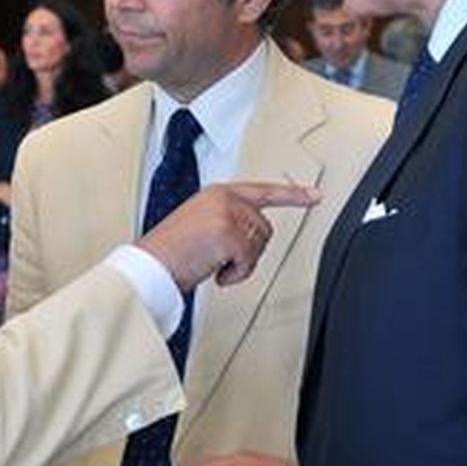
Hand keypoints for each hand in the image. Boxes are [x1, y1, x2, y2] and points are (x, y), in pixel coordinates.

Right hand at [139, 182, 319, 290]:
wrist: (151, 266)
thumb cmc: (171, 254)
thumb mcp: (201, 226)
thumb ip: (229, 221)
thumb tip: (256, 237)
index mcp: (218, 193)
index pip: (264, 191)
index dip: (293, 195)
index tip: (315, 195)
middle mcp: (224, 198)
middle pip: (265, 228)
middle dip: (249, 251)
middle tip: (221, 260)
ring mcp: (227, 213)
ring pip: (259, 245)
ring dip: (240, 264)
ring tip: (213, 263)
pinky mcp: (229, 232)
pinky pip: (250, 260)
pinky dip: (236, 274)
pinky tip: (215, 271)